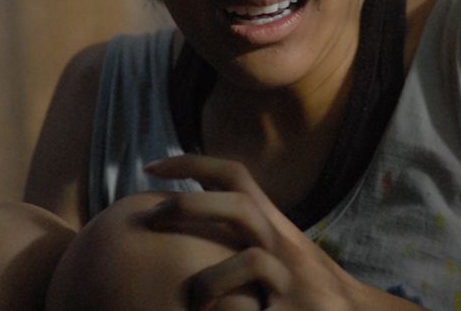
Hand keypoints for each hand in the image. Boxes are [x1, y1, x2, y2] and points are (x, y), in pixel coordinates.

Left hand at [144, 155, 418, 310]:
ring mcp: (294, 280)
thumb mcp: (281, 255)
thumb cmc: (309, 292)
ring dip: (210, 285)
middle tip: (150, 219)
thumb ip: (244, 237)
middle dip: (189, 206)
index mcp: (275, 227)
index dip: (193, 163)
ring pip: (251, 262)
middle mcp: (286, 245)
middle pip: (240, 204)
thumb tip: (192, 225)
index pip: (237, 176)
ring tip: (194, 307)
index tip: (153, 166)